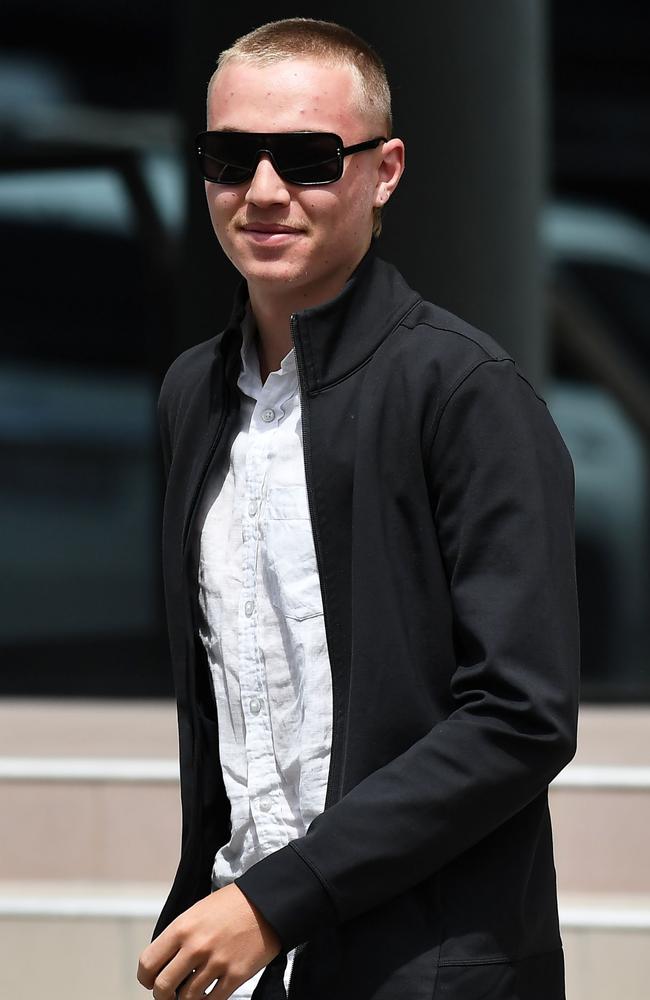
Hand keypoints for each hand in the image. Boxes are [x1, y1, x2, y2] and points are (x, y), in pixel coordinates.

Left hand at [137, 882, 281, 999]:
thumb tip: (163, 965)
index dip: (146, 978)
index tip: (152, 981)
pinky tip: (208, 995)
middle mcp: (196, 946)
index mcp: (182, 928)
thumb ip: (178, 937)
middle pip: (163, 988)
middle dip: (163, 996)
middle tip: (170, 994)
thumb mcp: (196, 912)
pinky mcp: (235, 975)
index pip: (148, 963)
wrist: (266, 902)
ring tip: (191, 993)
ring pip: (187, 999)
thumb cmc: (230, 906)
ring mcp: (216, 962)